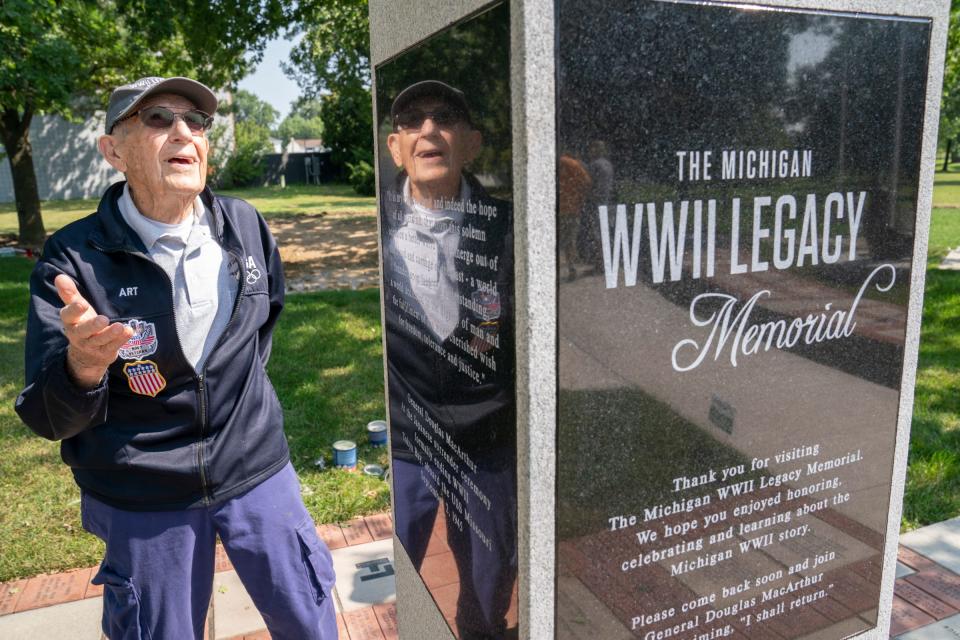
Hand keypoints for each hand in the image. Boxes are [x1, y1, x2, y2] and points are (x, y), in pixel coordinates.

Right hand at [54, 274, 133, 388]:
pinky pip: (113, 347)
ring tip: (120, 327)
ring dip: (110, 334)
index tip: (81, 303)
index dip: (74, 310)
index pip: (68, 316)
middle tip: (103, 319)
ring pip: (100, 340)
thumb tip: (59, 276)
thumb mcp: (76, 310)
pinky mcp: (105, 352)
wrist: (87, 355)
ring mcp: (92, 345)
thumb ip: (69, 294)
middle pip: (84, 331)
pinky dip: (121, 340)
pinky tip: (129, 331)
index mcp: (71, 322)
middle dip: (93, 326)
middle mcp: (79, 335)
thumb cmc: (82, 323)